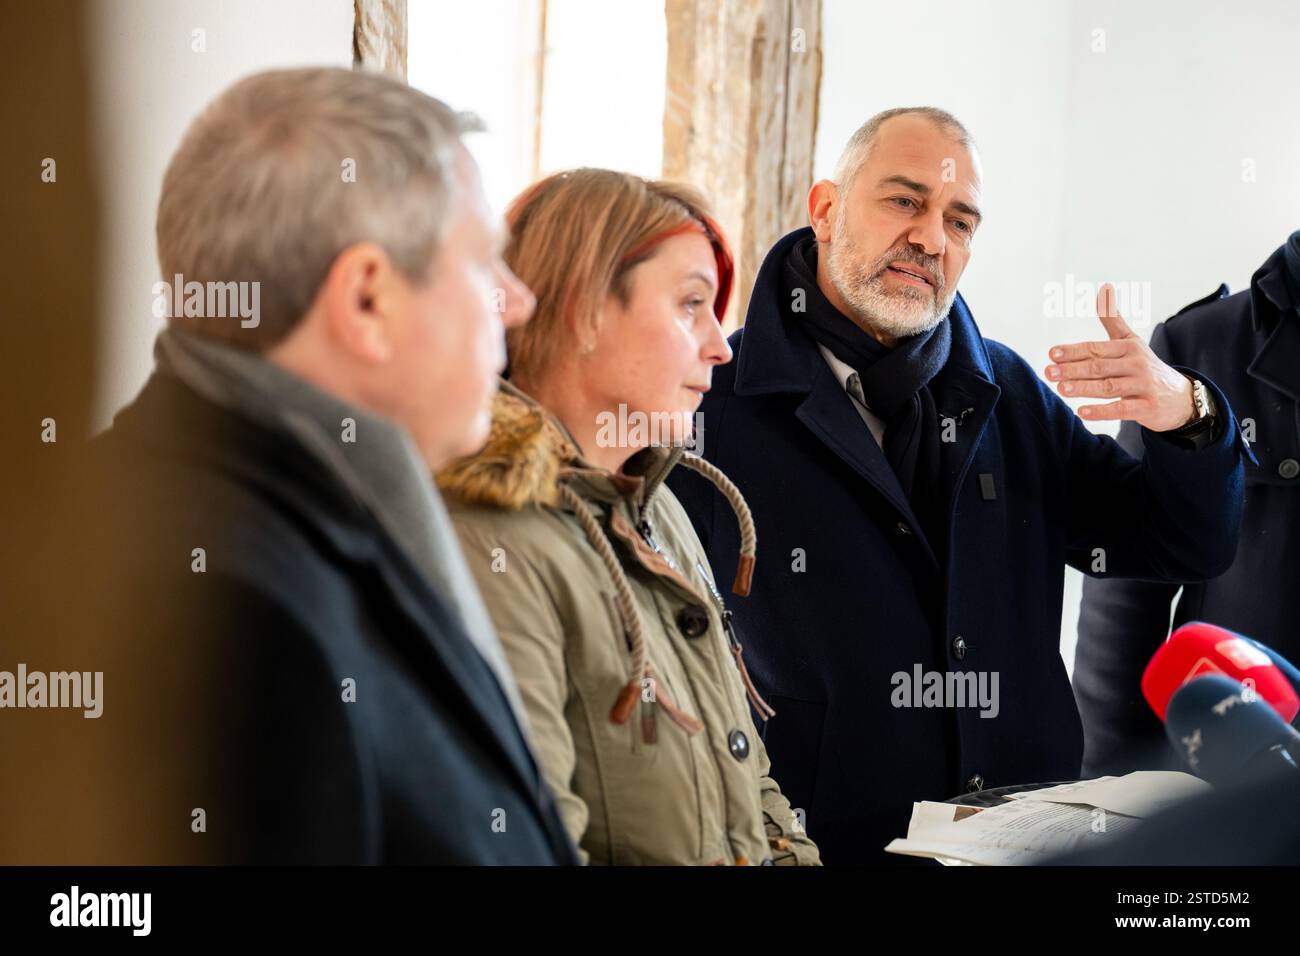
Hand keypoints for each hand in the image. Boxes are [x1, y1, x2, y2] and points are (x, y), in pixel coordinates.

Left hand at [1045, 284, 1195, 431]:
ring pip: (1108, 387)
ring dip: (1083, 389)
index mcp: (1129, 347)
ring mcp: (1143, 386)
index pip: (1096, 349)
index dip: (1074, 351)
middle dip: (1072, 370)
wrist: (1181, 396)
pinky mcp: (1147, 407)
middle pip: (1099, 367)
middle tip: (1049, 373)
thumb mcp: (1131, 341)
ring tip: (1061, 389)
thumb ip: (1113, 320)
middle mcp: (1137, 364)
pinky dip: (1101, 411)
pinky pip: (1121, 409)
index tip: (1052, 354)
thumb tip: (1103, 289)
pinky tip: (1081, 413)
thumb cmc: (1146, 366)